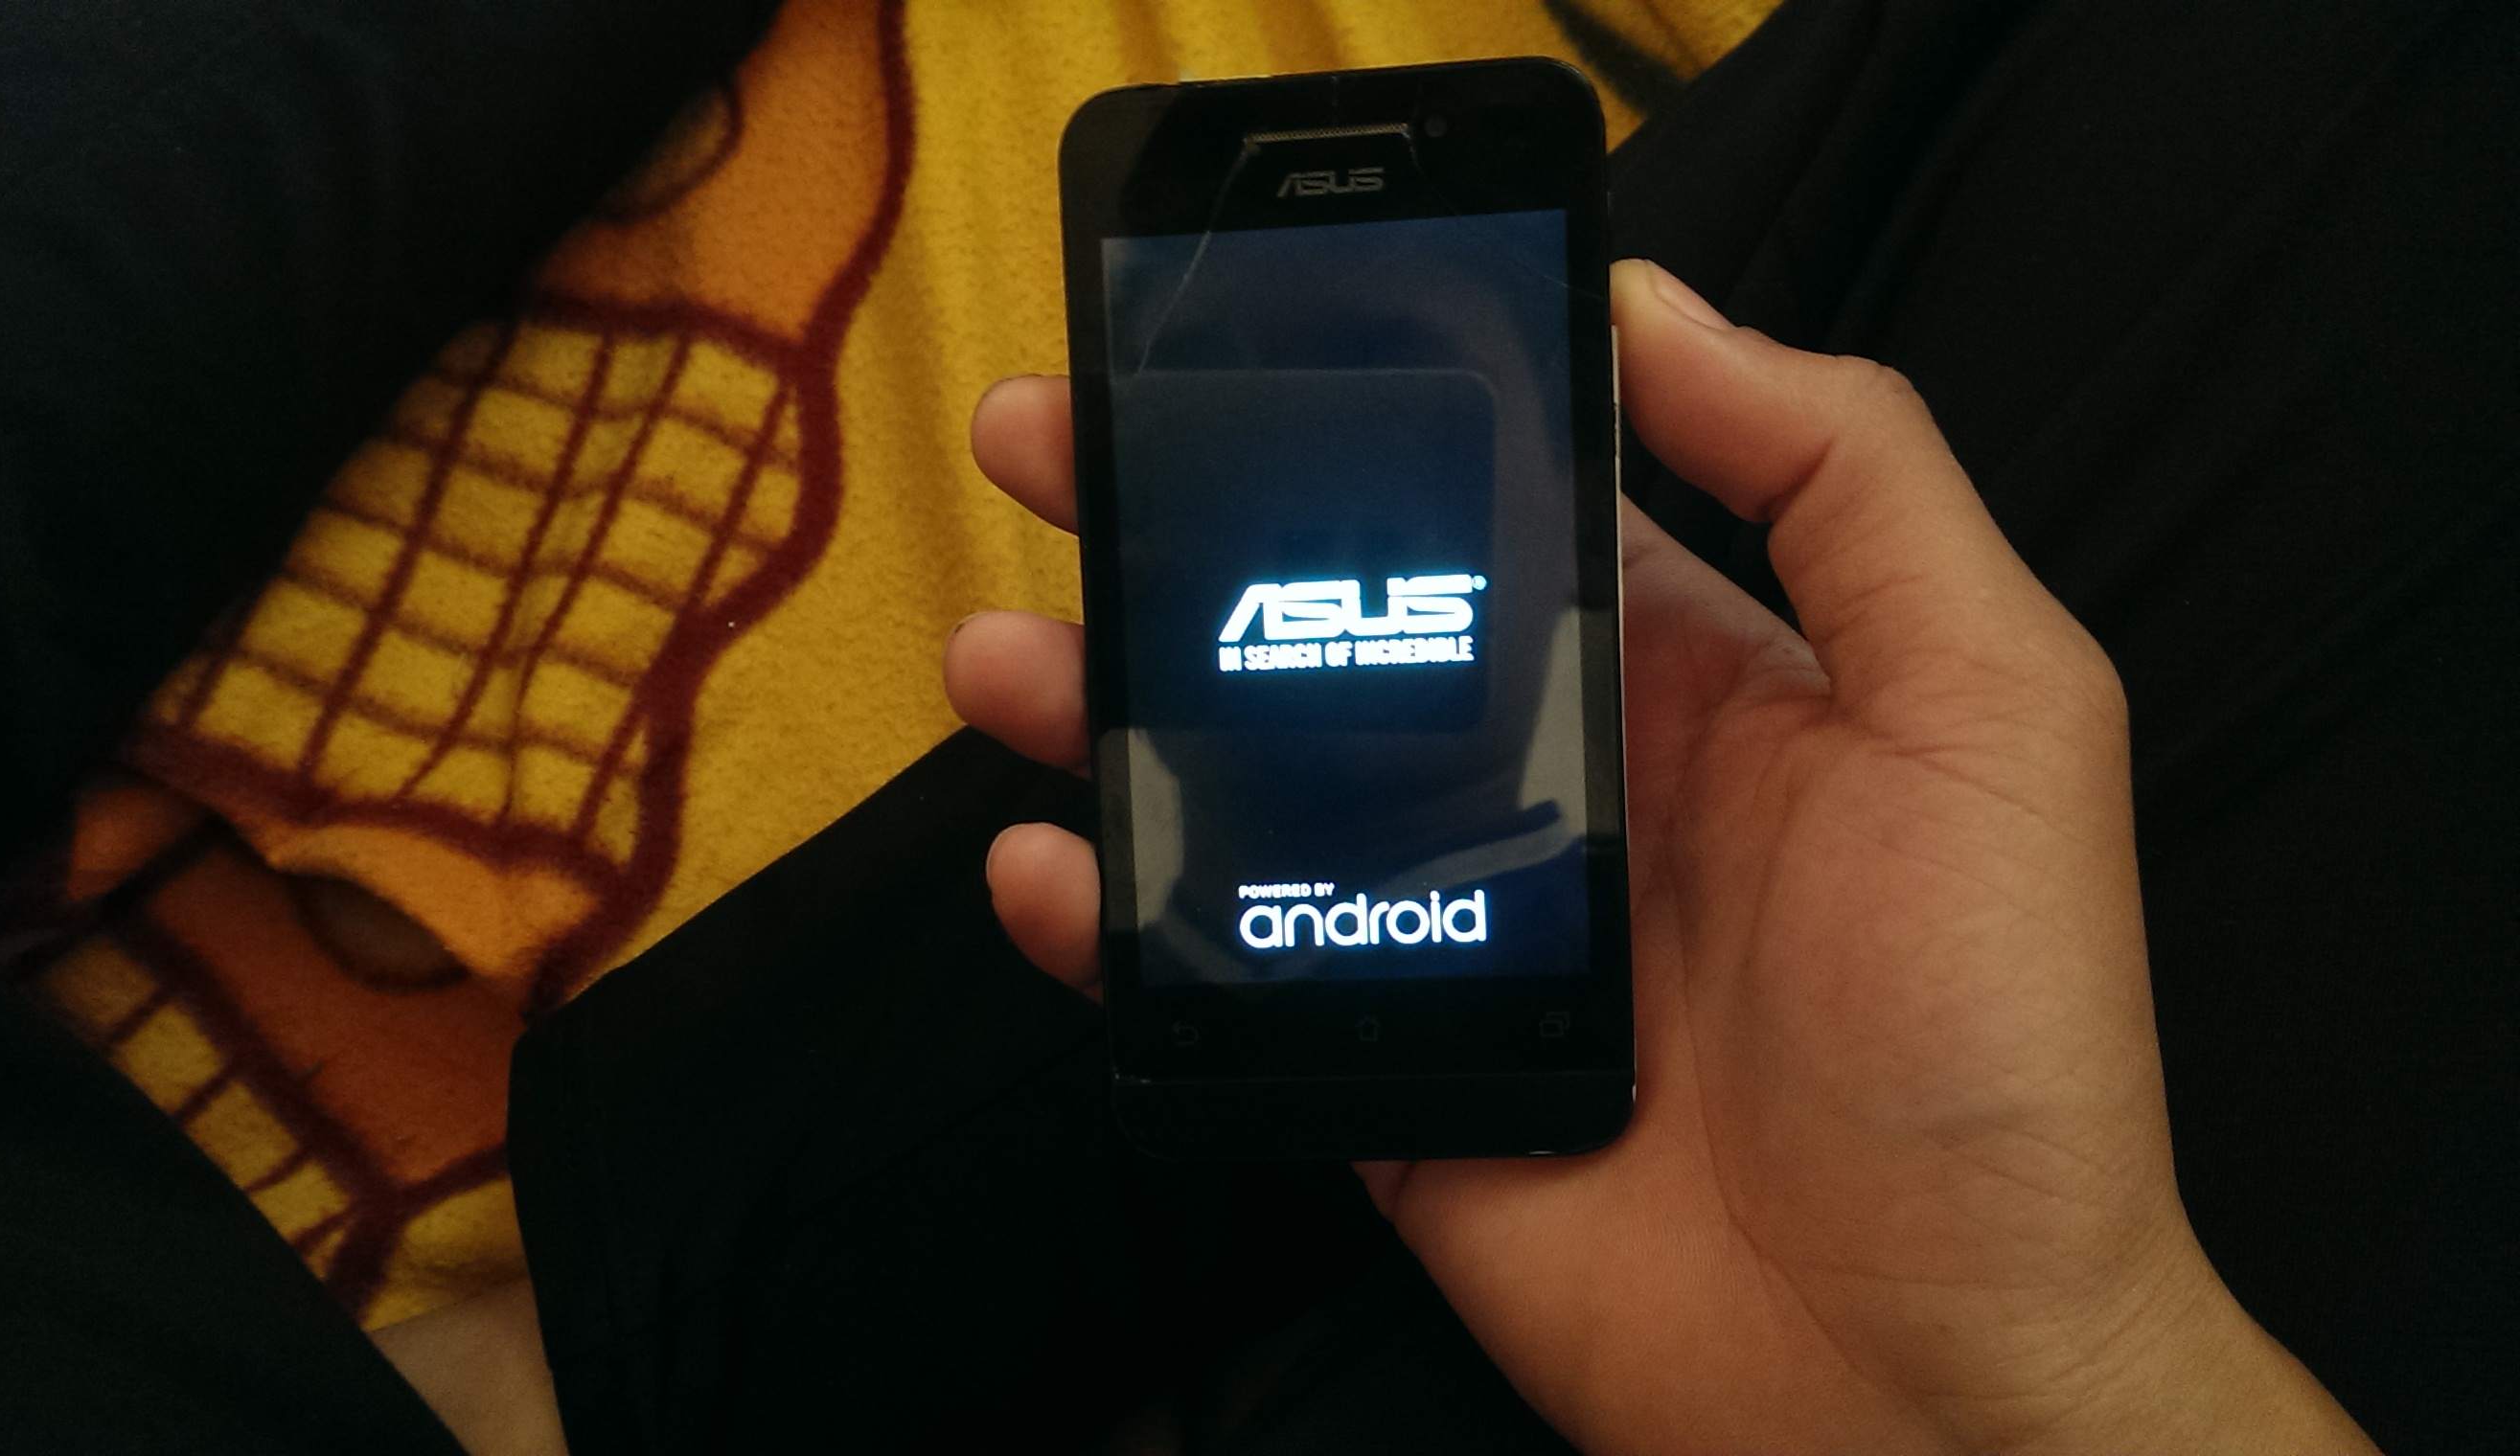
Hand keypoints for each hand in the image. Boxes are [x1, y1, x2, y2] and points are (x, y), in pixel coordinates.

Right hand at [944, 262, 2371, 1454]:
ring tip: (1009, 650)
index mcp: (1698, 679)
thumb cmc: (1992, 1047)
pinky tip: (1051, 864)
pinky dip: (1118, 920)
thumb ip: (1852, 484)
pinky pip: (1225, 975)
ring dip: (1115, 707)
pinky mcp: (1392, 1070)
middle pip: (1341, 627)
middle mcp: (1566, 787)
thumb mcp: (1990, 706)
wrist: (1928, 1375)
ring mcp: (1465, 932)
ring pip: (1250, 788)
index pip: (1505, 501)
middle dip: (1192, 530)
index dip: (1377, 413)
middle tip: (1062, 449)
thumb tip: (1663, 311)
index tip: (1254, 338)